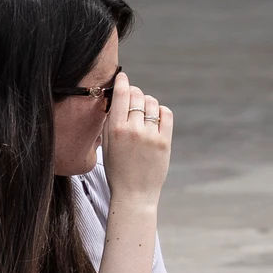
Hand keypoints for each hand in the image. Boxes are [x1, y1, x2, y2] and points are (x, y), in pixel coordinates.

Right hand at [101, 72, 171, 206]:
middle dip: (135, 94)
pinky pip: (166, 114)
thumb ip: (110, 120)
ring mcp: (150, 136)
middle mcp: (133, 130)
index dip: (123, 81)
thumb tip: (117, 98)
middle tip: (133, 99)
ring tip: (144, 112)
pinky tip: (156, 118)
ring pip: (152, 103)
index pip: (122, 94)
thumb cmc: (117, 170)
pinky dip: (161, 111)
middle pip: (137, 96)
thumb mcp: (107, 144)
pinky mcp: (164, 142)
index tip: (123, 78)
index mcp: (115, 129)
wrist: (134, 194)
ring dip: (147, 103)